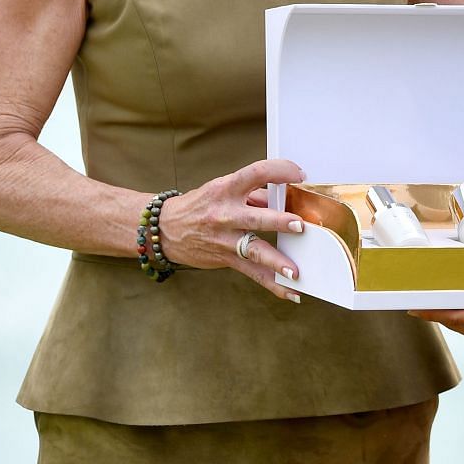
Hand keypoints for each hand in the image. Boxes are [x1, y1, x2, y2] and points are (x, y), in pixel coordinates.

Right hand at [157, 158, 308, 301]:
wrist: (163, 230)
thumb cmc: (201, 205)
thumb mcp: (223, 189)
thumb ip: (254, 193)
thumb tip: (286, 198)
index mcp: (226, 189)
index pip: (255, 173)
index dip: (279, 170)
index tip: (299, 174)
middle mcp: (225, 214)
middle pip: (255, 217)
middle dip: (278, 222)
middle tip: (299, 225)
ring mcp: (225, 239)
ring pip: (254, 250)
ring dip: (276, 261)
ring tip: (294, 271)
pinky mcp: (226, 258)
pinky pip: (252, 272)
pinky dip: (273, 284)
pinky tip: (291, 292)